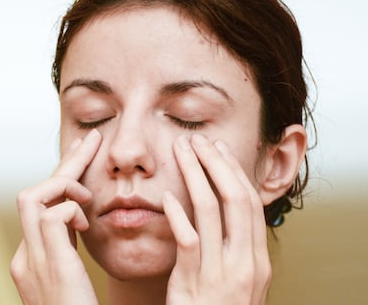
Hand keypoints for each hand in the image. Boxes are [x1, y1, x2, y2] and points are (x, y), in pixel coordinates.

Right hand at [10, 129, 101, 304]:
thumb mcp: (72, 274)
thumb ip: (70, 246)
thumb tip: (82, 219)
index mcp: (32, 256)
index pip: (40, 204)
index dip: (62, 176)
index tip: (84, 151)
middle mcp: (25, 255)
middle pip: (35, 192)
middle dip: (66, 163)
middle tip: (92, 140)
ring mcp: (32, 261)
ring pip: (34, 196)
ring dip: (66, 185)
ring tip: (90, 197)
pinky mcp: (49, 266)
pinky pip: (52, 216)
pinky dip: (72, 209)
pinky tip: (88, 221)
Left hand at [163, 134, 270, 304]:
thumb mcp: (237, 279)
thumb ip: (233, 246)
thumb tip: (222, 209)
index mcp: (257, 259)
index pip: (250, 203)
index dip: (234, 173)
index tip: (219, 150)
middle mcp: (244, 263)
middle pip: (235, 199)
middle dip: (217, 165)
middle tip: (200, 140)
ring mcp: (220, 273)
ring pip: (211, 212)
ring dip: (196, 176)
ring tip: (182, 152)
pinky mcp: (193, 284)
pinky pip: (188, 241)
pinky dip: (178, 215)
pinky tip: (166, 198)